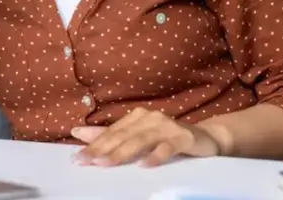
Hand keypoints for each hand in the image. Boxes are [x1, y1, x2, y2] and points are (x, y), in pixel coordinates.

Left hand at [71, 109, 225, 166]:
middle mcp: (149, 118)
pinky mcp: (182, 137)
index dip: (93, 144)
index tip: (77, 157)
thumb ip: (110, 135)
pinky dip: (155, 156)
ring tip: (105, 164)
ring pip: (140, 140)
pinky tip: (144, 165)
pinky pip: (167, 148)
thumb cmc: (167, 139)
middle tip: (85, 162)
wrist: (205, 138)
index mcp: (136, 117)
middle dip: (102, 149)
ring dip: (121, 153)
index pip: (111, 132)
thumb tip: (77, 132)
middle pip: (122, 135)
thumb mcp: (137, 137)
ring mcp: (166, 126)